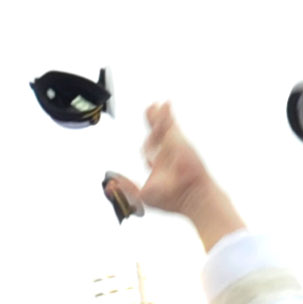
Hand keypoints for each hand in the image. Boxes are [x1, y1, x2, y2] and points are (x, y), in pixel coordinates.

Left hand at [102, 103, 243, 251]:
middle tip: (150, 112)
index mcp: (160, 167)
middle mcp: (167, 155)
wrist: (190, 195)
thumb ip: (127, 189)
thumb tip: (112, 183)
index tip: (146, 148)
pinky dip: (166, 113)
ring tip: (154, 106)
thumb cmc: (173, 198)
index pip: (152, 152)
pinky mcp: (178, 139)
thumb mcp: (144, 197)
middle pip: (157, 135)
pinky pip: (169, 122)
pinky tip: (164, 105)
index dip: (148, 147)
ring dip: (157, 116)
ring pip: (162, 128)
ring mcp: (172, 146)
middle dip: (153, 124)